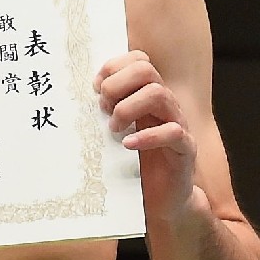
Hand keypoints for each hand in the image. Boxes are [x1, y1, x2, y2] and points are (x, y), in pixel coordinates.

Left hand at [94, 51, 196, 221]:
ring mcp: (177, 124)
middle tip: (103, 108)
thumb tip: (74, 96)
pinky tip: (128, 145)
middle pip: (146, 69)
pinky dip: (146, 136)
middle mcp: (165, 104)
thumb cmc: (136, 164)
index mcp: (148, 95)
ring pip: (159, 94)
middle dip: (117, 84)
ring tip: (113, 128)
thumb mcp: (116, 132)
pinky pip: (173, 132)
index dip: (113, 67)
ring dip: (128, 107)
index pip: (138, 60)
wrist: (164, 199)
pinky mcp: (185, 149)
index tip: (94, 88)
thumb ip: (104, 112)